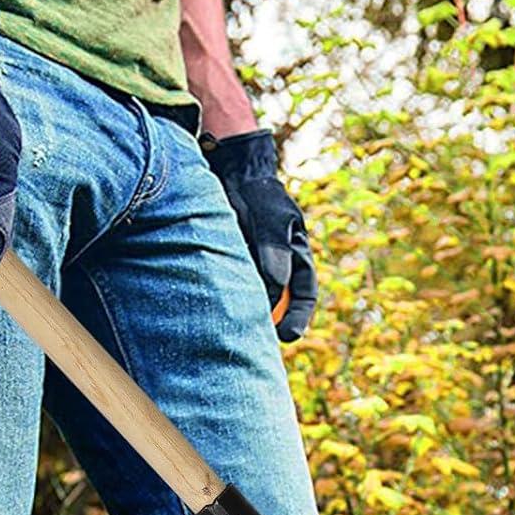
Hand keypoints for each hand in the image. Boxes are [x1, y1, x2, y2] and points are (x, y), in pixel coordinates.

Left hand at [203, 130, 316, 342]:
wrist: (229, 170)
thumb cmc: (257, 193)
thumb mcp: (270, 218)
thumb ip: (273, 250)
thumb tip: (275, 287)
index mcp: (296, 254)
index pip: (303, 293)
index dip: (299, 317)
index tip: (288, 336)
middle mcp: (276, 263)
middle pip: (277, 302)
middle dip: (269, 324)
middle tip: (258, 344)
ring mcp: (253, 263)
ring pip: (252, 295)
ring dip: (245, 311)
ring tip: (232, 328)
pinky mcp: (229, 260)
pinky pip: (229, 284)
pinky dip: (225, 296)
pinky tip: (211, 306)